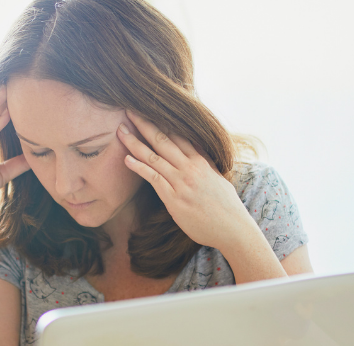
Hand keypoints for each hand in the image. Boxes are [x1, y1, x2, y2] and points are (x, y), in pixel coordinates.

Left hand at [117, 111, 258, 253]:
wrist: (232, 228)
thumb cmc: (225, 207)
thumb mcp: (217, 179)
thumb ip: (205, 165)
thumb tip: (198, 154)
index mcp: (201, 160)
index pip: (178, 134)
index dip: (161, 121)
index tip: (147, 110)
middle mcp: (190, 167)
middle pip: (163, 139)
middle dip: (144, 123)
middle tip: (128, 110)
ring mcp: (181, 182)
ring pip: (154, 156)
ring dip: (135, 143)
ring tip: (120, 131)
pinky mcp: (174, 199)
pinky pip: (154, 178)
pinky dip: (139, 167)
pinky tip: (126, 159)